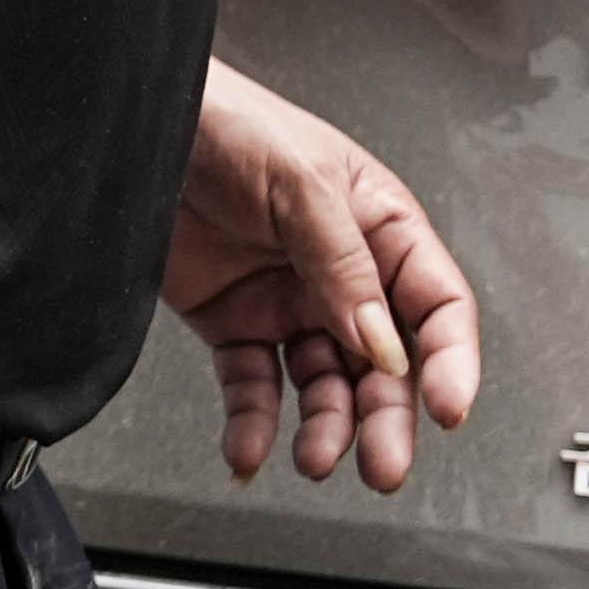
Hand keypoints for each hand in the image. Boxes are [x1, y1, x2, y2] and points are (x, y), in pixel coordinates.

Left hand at [166, 59, 480, 487]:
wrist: (138, 125)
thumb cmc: (230, 123)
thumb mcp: (300, 182)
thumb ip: (343, 264)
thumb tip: (383, 344)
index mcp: (381, 229)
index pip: (437, 307)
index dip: (451, 360)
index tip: (449, 410)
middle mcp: (343, 275)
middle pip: (384, 364)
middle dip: (386, 418)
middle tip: (383, 466)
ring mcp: (288, 302)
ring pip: (324, 385)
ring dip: (325, 428)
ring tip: (313, 458)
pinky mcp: (233, 323)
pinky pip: (253, 387)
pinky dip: (252, 426)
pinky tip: (248, 453)